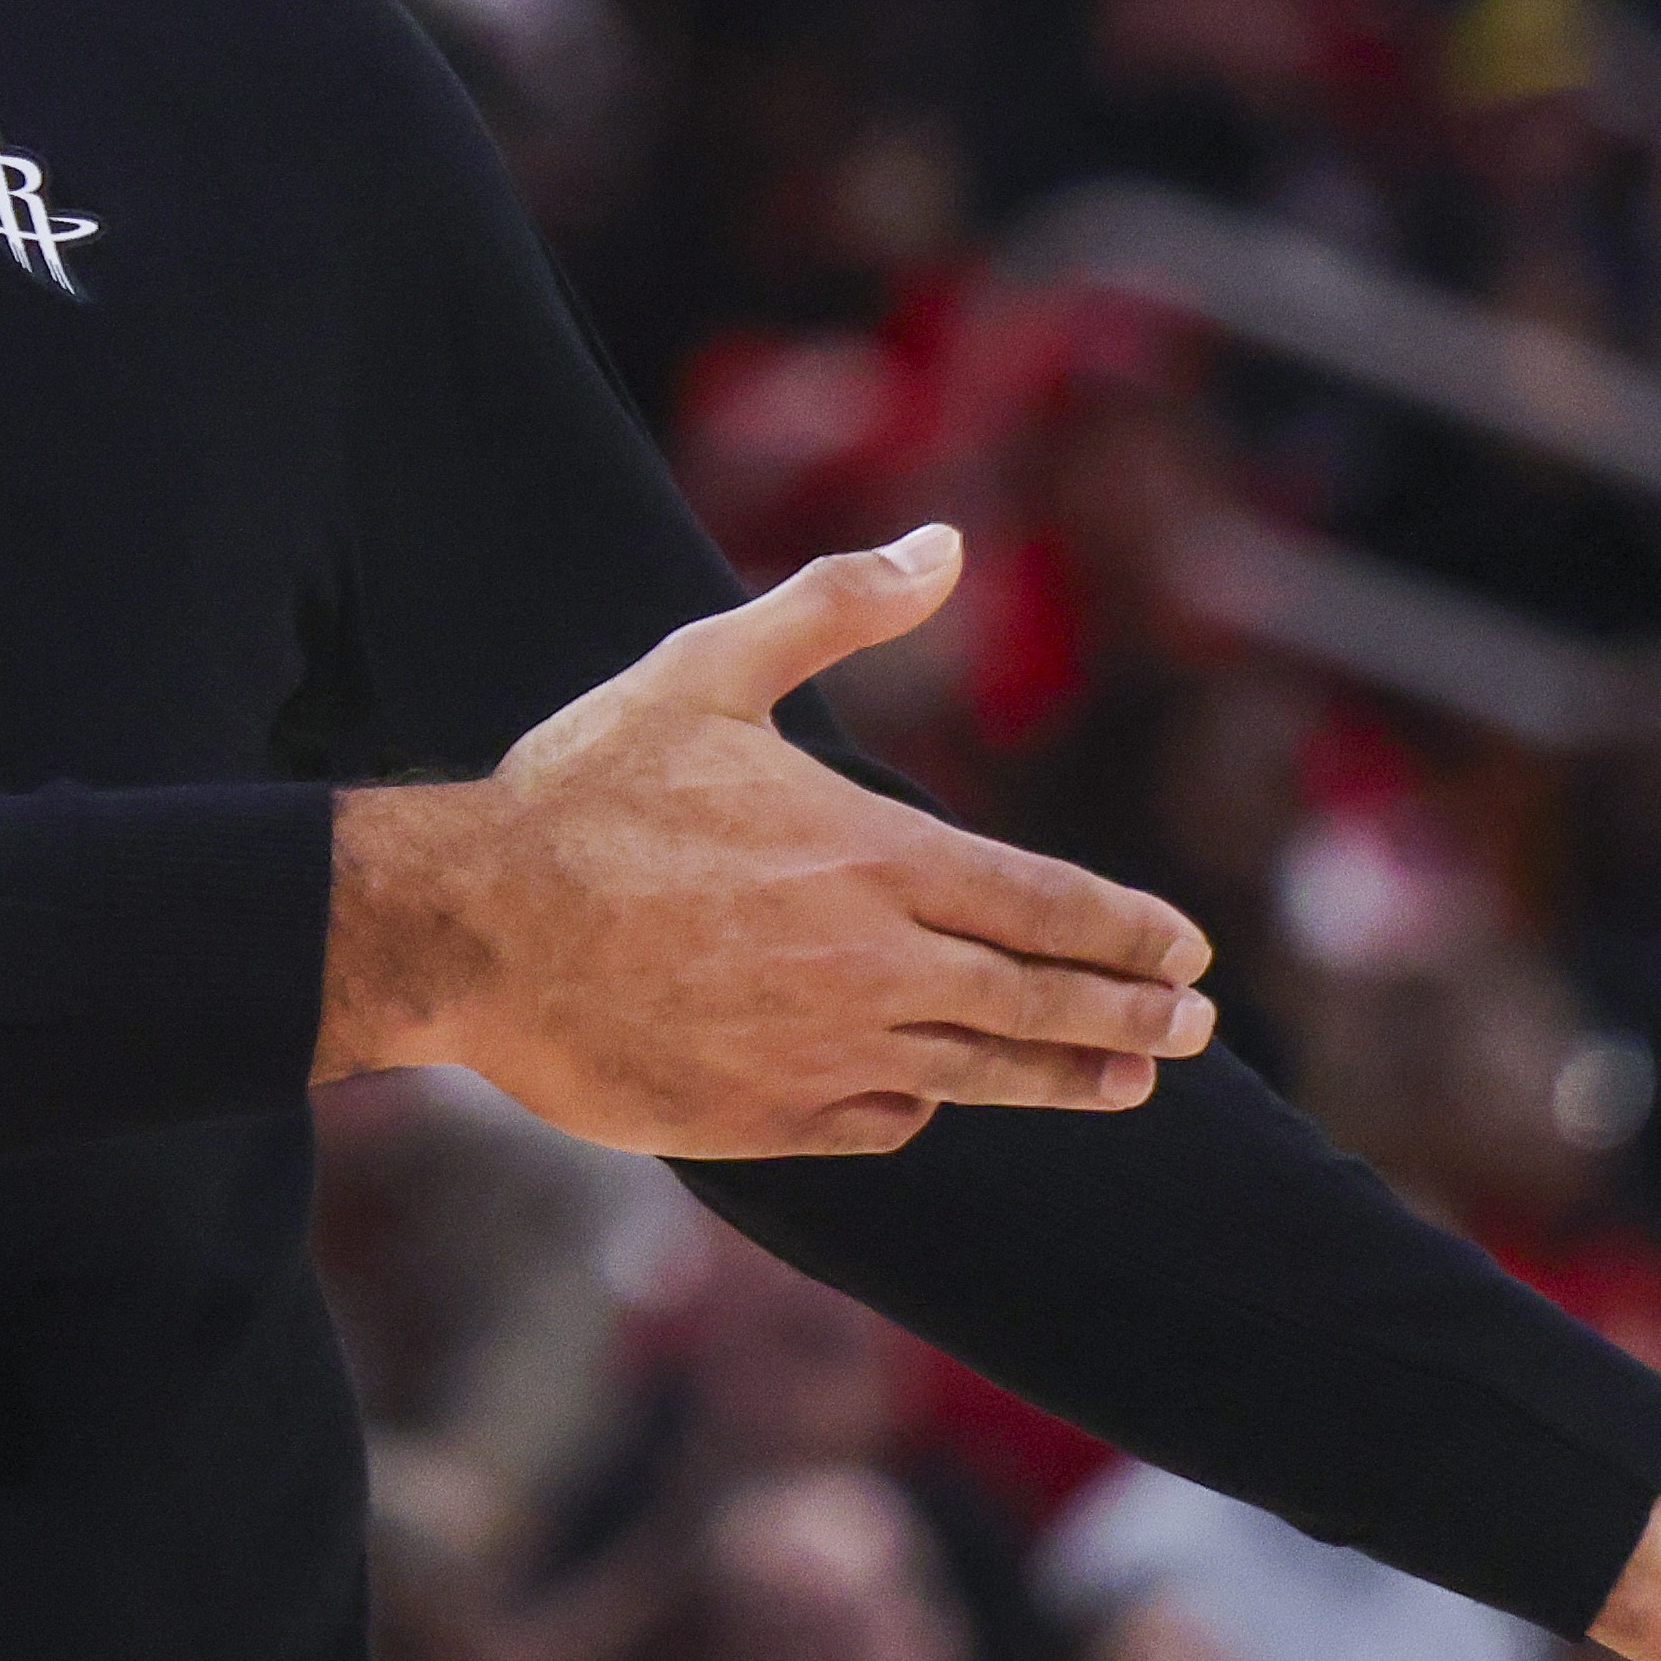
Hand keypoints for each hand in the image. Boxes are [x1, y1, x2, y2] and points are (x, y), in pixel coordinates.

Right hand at [322, 526, 1216, 1157]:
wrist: (468, 928)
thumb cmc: (584, 793)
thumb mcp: (706, 670)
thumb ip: (836, 606)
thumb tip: (945, 541)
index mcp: (870, 856)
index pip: (1044, 902)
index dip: (1127, 930)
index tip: (1189, 947)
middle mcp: (867, 965)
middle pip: (1036, 1000)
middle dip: (1130, 1013)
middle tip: (1193, 1025)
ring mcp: (820, 1052)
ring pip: (978, 1074)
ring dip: (1066, 1079)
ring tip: (1129, 1082)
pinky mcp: (764, 1119)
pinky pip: (880, 1118)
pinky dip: (922, 1103)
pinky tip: (942, 1093)